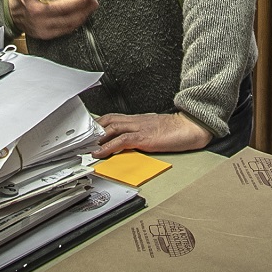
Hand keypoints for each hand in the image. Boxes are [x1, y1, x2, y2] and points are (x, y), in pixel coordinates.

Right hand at [6, 0, 97, 39]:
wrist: (12, 12)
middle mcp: (36, 10)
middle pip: (63, 6)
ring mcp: (41, 23)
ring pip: (67, 19)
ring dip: (84, 11)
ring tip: (93, 2)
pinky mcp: (46, 33)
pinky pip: (66, 29)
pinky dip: (78, 21)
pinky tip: (84, 13)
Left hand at [92, 112, 209, 158]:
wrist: (191, 127)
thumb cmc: (177, 130)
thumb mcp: (155, 130)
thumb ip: (142, 134)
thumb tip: (131, 142)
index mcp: (138, 119)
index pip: (113, 117)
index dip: (98, 124)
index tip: (87, 132)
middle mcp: (136, 120)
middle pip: (107, 120)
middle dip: (92, 130)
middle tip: (80, 140)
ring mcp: (139, 127)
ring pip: (110, 128)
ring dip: (96, 138)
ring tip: (84, 148)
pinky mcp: (143, 137)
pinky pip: (121, 141)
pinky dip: (107, 147)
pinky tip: (99, 153)